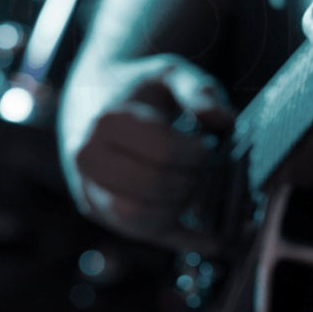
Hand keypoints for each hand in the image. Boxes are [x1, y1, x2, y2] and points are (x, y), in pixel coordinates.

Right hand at [59, 53, 234, 252]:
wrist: (94, 96)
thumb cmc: (140, 85)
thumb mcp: (169, 72)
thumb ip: (199, 90)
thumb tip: (225, 120)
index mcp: (106, 121)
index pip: (162, 151)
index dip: (196, 152)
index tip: (207, 143)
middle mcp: (87, 159)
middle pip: (151, 187)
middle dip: (190, 181)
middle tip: (205, 167)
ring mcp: (87, 189)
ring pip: (139, 219)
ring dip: (181, 208)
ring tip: (196, 184)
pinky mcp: (99, 211)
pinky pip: (141, 234)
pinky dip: (180, 239)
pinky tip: (217, 239)